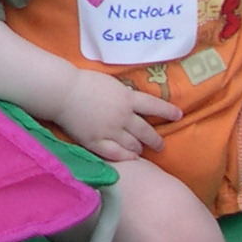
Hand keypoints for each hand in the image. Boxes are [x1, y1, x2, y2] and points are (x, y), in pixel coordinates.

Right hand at [55, 69, 180, 162]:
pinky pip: (116, 154)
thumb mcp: (110, 83)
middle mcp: (123, 116)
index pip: (154, 106)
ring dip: (139, 149)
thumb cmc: (83, 82)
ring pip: (132, 145)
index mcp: (127, 98)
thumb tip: (133, 100)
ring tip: (140, 152)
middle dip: (155, 140)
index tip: (179, 116)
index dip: (168, 111)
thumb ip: (123, 94)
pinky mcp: (97, 142)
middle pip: (145, 131)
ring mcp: (110, 131)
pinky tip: (129, 160)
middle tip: (160, 145)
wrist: (63, 92)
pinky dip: (124, 157)